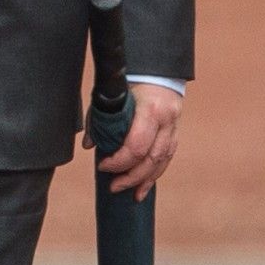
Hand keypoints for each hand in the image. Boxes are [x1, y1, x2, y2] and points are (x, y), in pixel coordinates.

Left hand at [85, 82, 182, 200]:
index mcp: (150, 110)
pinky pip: (166, 160)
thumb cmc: (130, 81)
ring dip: (143, 181)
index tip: (103, 165)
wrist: (158, 71)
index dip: (119, 161)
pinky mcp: (175, 135)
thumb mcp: (112, 94)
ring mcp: (174, 129)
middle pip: (150, 159)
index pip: (136, 146)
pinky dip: (154, 176)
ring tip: (129, 194)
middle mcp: (166, 122)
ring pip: (161, 163)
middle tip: (113, 186)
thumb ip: (99, 118)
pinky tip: (143, 189)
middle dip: (131, 176)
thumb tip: (90, 145)